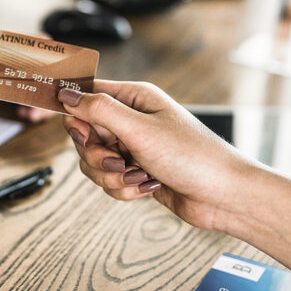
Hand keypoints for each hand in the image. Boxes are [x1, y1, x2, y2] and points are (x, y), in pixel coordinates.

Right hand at [59, 80, 255, 231]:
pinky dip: (122, 188)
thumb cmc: (193, 156)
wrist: (224, 196)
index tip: (82, 134)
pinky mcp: (135, 171)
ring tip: (137, 178)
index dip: (77, 115)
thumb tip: (66, 94)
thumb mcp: (140, 129)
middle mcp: (131, 120)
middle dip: (96, 155)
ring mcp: (132, 147)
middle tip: (118, 161)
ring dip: (109, 175)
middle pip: (85, 134)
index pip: (87, 96)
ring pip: (93, 161)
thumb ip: (99, 110)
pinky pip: (108, 179)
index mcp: (134, 98)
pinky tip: (146, 187)